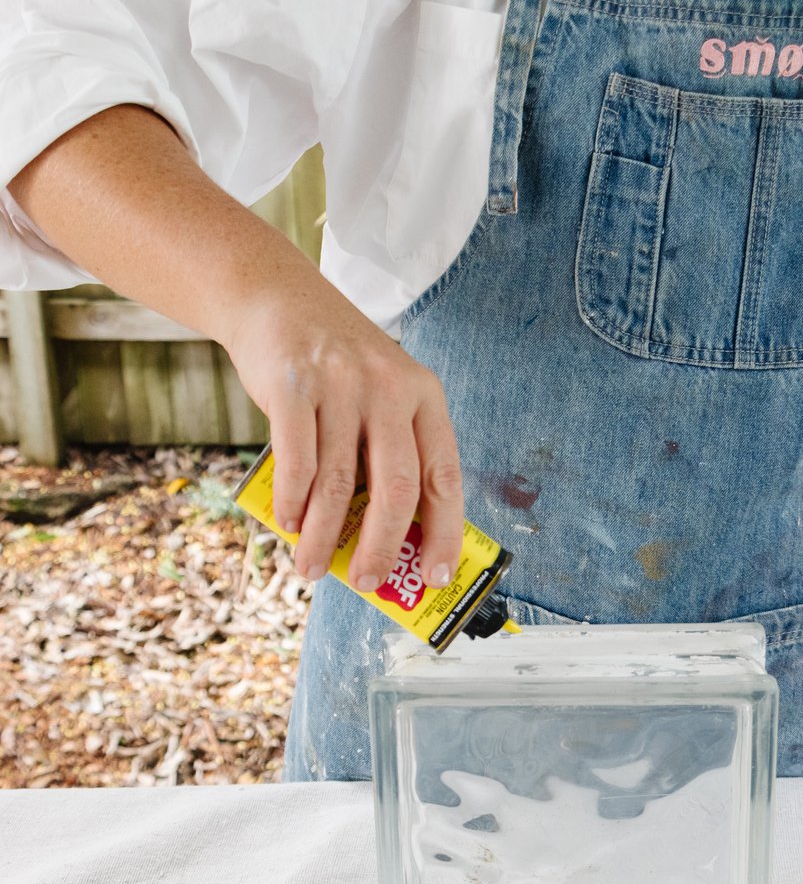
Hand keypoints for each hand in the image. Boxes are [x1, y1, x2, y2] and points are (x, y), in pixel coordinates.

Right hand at [225, 280, 464, 589]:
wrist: (277, 299)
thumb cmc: (336, 368)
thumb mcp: (381, 394)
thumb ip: (388, 453)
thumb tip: (386, 541)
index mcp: (423, 396)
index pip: (444, 477)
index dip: (443, 533)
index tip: (434, 578)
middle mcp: (389, 388)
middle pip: (396, 488)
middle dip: (382, 548)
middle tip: (368, 584)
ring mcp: (341, 385)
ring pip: (337, 484)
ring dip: (324, 537)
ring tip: (312, 568)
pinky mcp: (294, 385)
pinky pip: (297, 461)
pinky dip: (292, 503)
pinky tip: (290, 524)